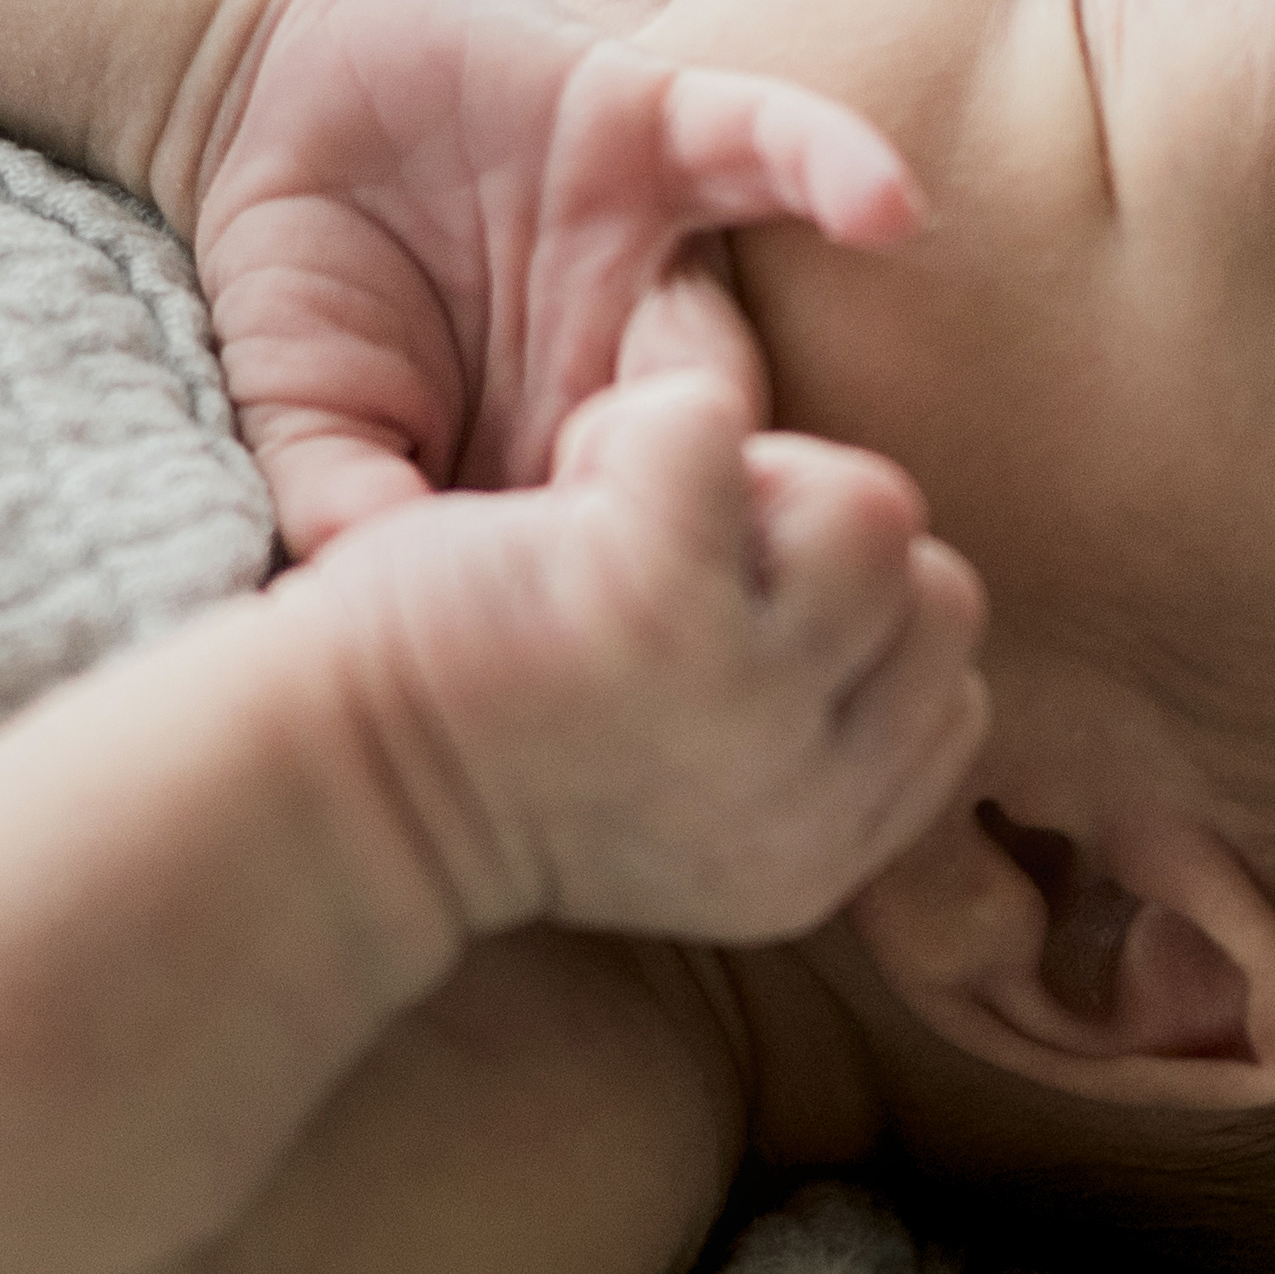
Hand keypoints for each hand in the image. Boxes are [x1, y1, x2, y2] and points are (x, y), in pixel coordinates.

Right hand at [181, 0, 915, 560]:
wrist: (281, 85)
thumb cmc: (308, 272)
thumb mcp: (305, 412)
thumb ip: (343, 498)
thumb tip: (361, 600)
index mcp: (555, 458)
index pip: (624, 552)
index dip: (634, 606)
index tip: (642, 685)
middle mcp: (625, 370)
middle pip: (702, 470)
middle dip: (712, 529)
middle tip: (711, 584)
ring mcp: (650, 257)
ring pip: (737, 335)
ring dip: (733, 383)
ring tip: (764, 462)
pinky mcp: (655, 125)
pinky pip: (766, 139)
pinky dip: (829, 160)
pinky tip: (885, 207)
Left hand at [287, 374, 988, 947]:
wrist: (324, 801)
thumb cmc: (474, 781)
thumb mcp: (681, 828)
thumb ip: (787, 764)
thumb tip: (874, 680)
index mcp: (823, 851)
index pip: (950, 696)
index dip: (856, 619)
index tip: (731, 615)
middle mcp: (809, 793)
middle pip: (938, 591)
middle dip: (823, 538)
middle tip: (678, 560)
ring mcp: (746, 691)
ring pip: (876, 505)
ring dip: (757, 476)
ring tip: (627, 523)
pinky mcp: (659, 593)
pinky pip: (720, 425)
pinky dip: (641, 422)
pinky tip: (571, 486)